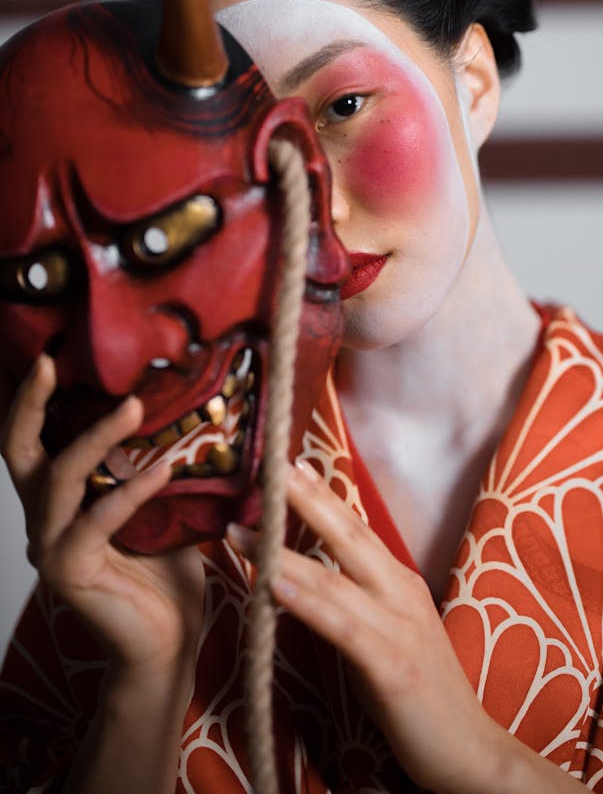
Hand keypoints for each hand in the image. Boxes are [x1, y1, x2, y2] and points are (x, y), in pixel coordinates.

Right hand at [0, 355, 204, 678]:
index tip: (52, 355)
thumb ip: (155, 464)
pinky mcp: (70, 571)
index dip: (35, 399)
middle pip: (20, 451)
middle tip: (53, 363)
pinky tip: (161, 472)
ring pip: (59, 479)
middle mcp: (45, 519)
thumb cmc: (165, 571)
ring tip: (134, 407)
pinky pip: (97, 520)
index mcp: (61, 499)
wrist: (168, 640)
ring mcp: (52, 546)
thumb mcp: (161, 504)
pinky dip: (130, 492)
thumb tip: (190, 411)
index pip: (35, 441)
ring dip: (96, 439)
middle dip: (32, 404)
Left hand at [229, 459, 514, 793]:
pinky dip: (307, 602)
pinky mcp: (392, 666)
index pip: (357, 528)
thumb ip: (354, 601)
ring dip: (283, 552)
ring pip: (334, 577)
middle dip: (307, 500)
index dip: (323, 496)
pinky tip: (275, 586)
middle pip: (349, 535)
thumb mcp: (386, 632)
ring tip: (243, 529)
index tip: (291, 465)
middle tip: (271, 468)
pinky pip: (342, 627)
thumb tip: (304, 575)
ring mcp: (399, 627)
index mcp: (401, 581)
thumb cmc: (420, 692)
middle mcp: (401, 593)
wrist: (468, 748)